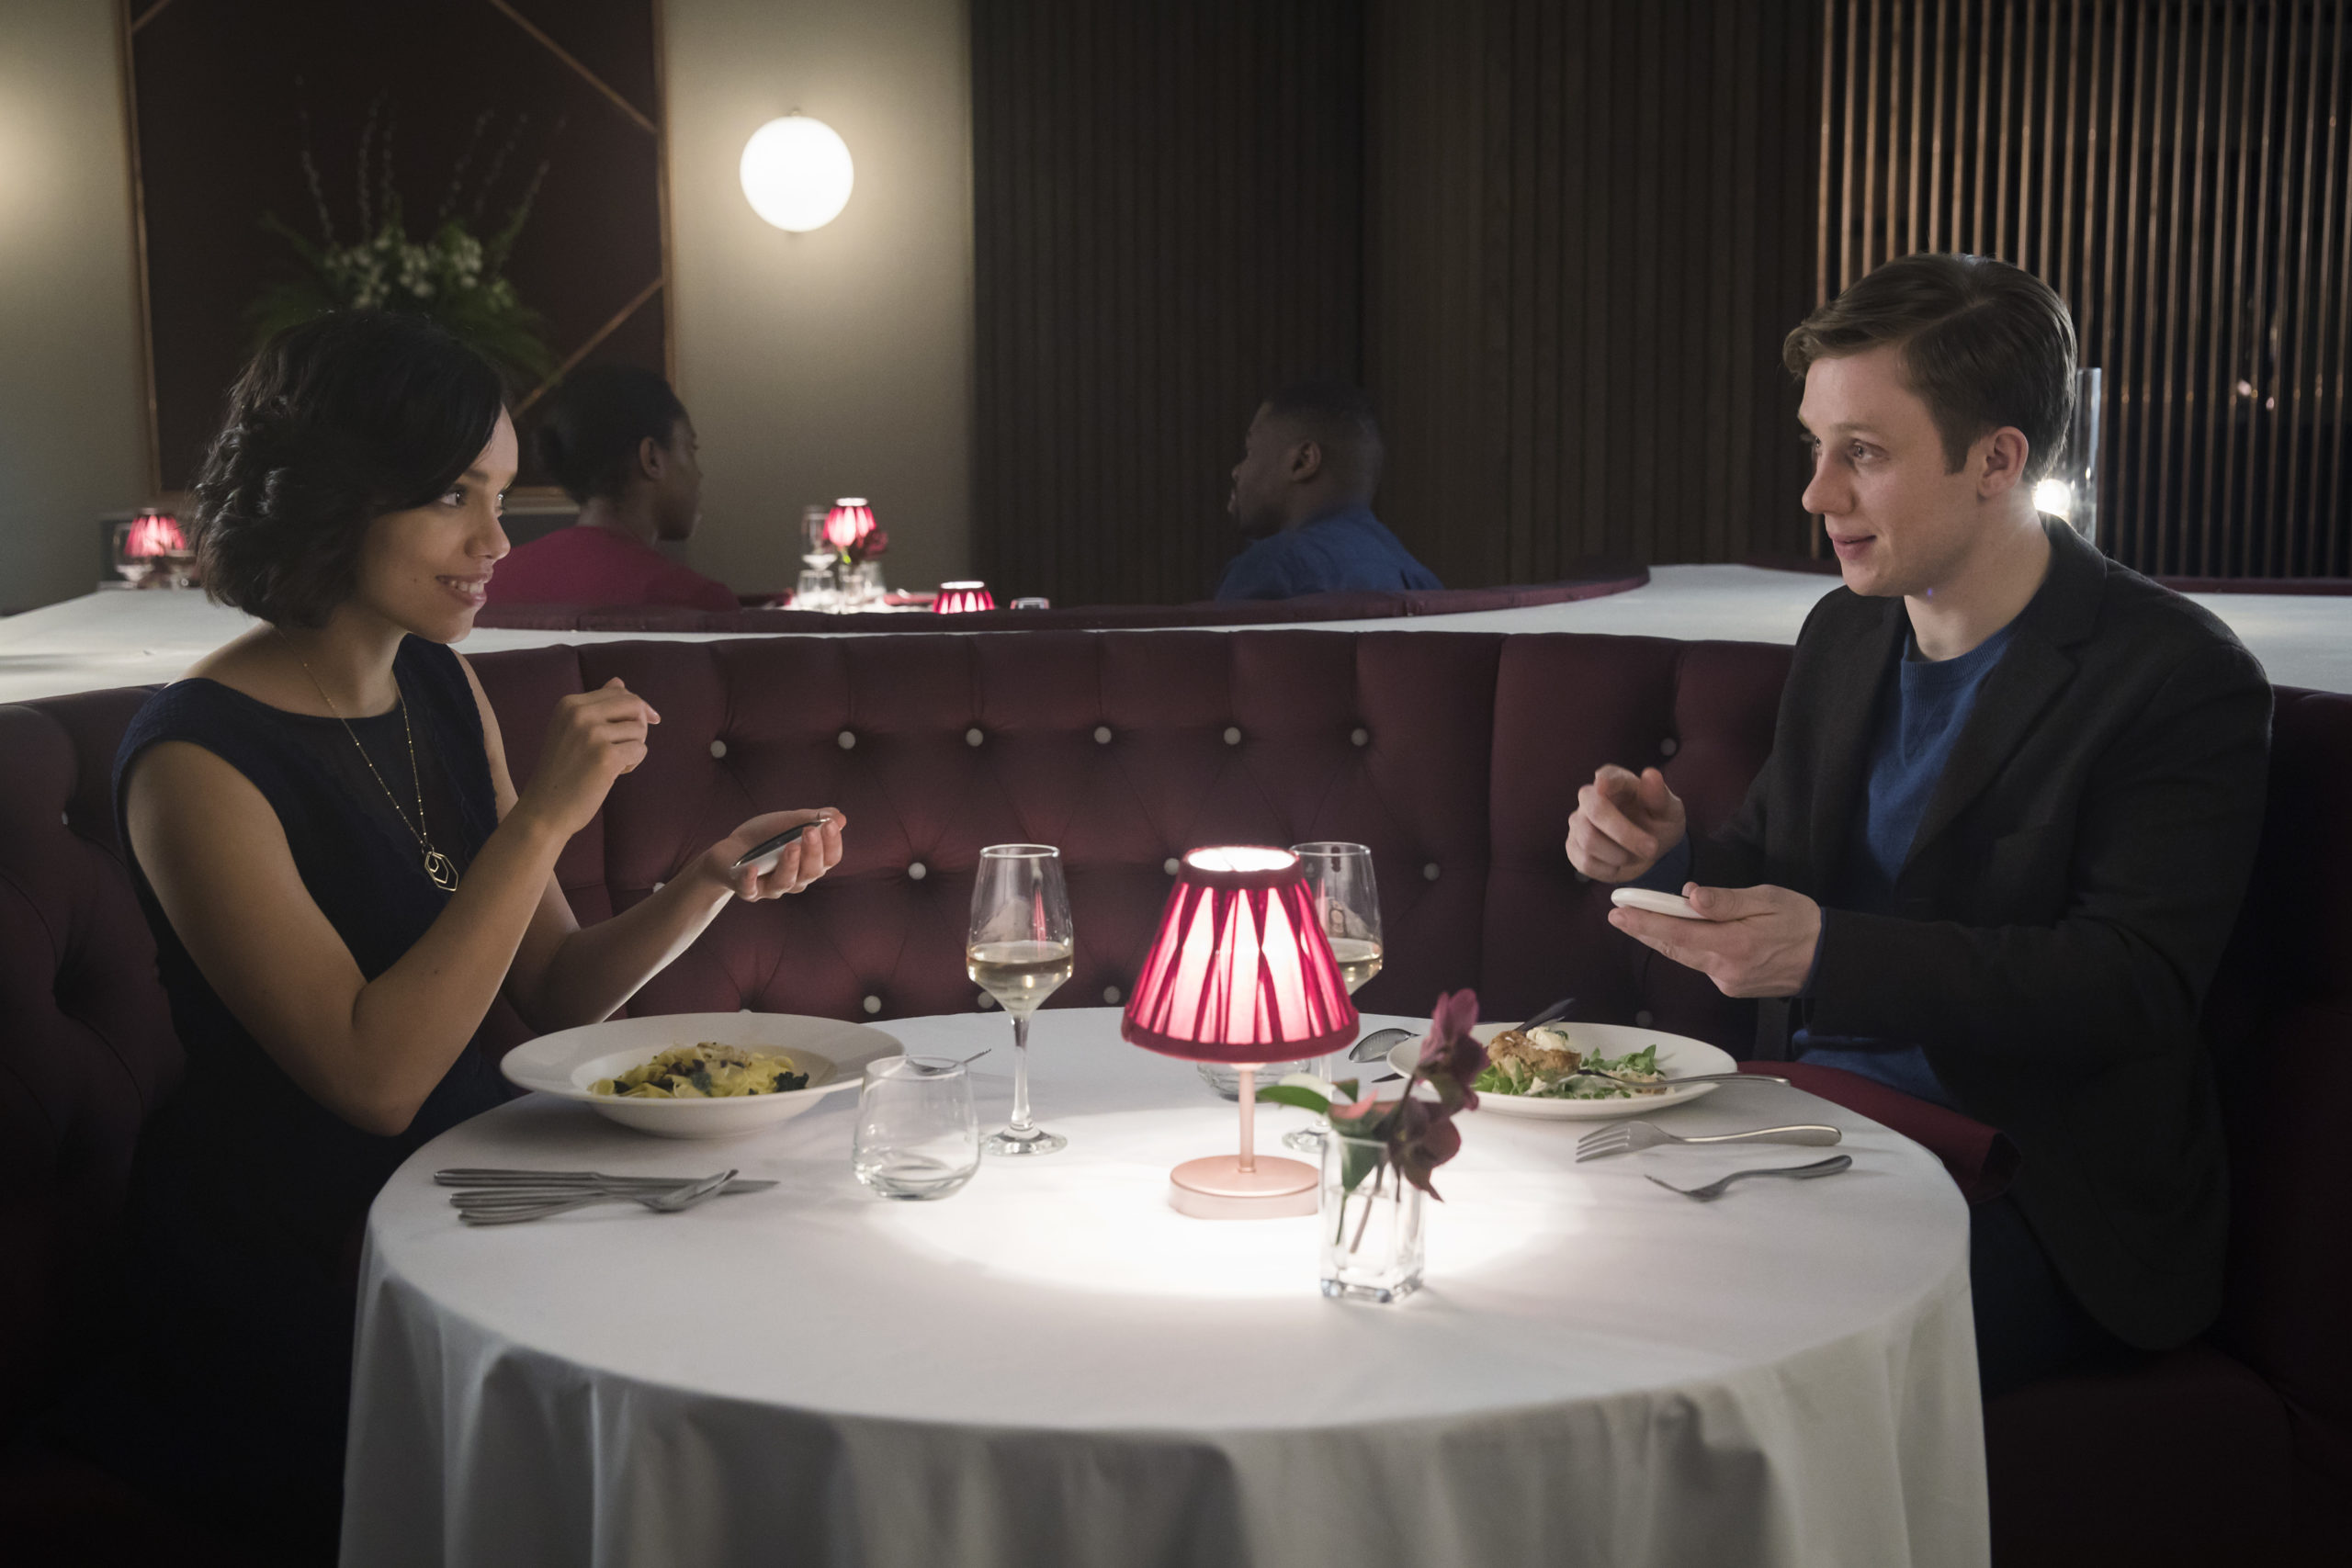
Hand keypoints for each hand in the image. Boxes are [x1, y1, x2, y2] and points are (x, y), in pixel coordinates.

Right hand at [515, 678, 659, 838]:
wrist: (544, 809)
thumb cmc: (561, 772)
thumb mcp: (571, 731)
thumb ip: (596, 706)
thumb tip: (619, 681)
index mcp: (569, 704)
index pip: (619, 692)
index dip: (636, 709)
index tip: (642, 724)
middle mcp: (579, 713)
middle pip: (634, 705)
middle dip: (640, 724)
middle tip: (627, 746)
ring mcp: (592, 734)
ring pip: (640, 729)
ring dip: (633, 748)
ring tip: (613, 764)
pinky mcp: (606, 756)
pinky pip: (640, 750)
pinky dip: (633, 763)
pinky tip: (614, 774)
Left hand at [695, 808, 846, 900]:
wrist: (730, 850)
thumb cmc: (765, 837)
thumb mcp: (788, 822)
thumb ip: (812, 818)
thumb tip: (839, 818)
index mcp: (809, 864)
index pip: (829, 859)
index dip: (832, 843)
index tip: (829, 824)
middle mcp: (795, 879)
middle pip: (811, 872)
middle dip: (813, 852)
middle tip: (810, 831)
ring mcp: (770, 887)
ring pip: (786, 882)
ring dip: (790, 865)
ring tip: (791, 846)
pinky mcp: (746, 889)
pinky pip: (749, 889)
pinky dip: (751, 880)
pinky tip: (752, 869)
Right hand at [1566, 765, 1686, 881]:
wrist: (1647, 851)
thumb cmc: (1658, 824)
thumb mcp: (1669, 812)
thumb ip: (1660, 796)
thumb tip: (1651, 775)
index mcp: (1618, 782)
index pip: (1608, 776)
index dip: (1605, 780)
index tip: (1603, 785)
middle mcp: (1591, 798)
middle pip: (1595, 811)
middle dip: (1625, 833)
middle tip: (1652, 849)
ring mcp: (1578, 822)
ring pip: (1588, 840)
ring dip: (1619, 855)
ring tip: (1635, 856)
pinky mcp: (1573, 847)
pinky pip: (1584, 862)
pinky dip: (1607, 869)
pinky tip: (1618, 865)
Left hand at [1607, 883, 1819, 997]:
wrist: (1826, 958)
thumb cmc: (1798, 920)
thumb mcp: (1767, 898)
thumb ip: (1726, 901)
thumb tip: (1690, 896)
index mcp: (1734, 944)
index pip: (1679, 933)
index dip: (1646, 923)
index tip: (1619, 913)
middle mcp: (1725, 969)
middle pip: (1675, 948)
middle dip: (1644, 931)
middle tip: (1617, 914)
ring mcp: (1727, 981)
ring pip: (1685, 956)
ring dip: (1661, 939)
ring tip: (1637, 920)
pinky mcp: (1731, 987)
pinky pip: (1701, 963)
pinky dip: (1687, 947)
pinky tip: (1678, 933)